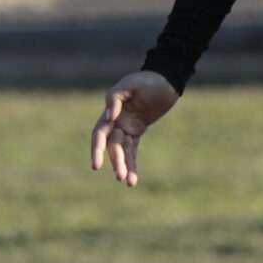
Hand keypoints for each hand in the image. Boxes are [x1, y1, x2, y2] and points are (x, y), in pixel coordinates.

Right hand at [90, 72, 179, 186]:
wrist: (166, 80)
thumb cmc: (147, 80)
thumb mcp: (130, 84)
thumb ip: (115, 98)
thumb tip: (109, 116)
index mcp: (111, 111)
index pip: (100, 134)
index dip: (97, 149)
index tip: (96, 166)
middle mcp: (115, 121)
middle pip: (112, 146)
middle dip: (115, 161)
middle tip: (120, 176)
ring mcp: (126, 127)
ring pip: (122, 151)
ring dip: (124, 166)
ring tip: (129, 182)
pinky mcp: (136, 131)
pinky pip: (132, 150)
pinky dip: (132, 163)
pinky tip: (133, 179)